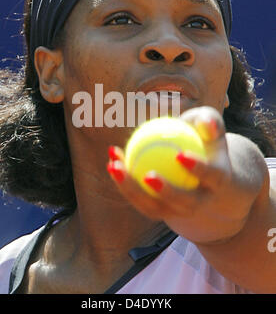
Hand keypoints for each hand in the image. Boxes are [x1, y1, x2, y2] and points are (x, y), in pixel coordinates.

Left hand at [107, 106, 265, 243]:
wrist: (202, 174)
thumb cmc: (205, 142)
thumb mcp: (210, 128)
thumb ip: (210, 121)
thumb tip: (206, 124)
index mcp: (219, 181)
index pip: (211, 177)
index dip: (198, 169)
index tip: (179, 154)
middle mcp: (201, 201)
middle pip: (183, 202)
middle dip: (166, 192)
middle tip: (146, 175)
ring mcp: (178, 210)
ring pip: (154, 207)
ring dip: (132, 189)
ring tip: (114, 165)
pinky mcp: (159, 210)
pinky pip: (139, 199)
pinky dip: (124, 182)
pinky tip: (112, 160)